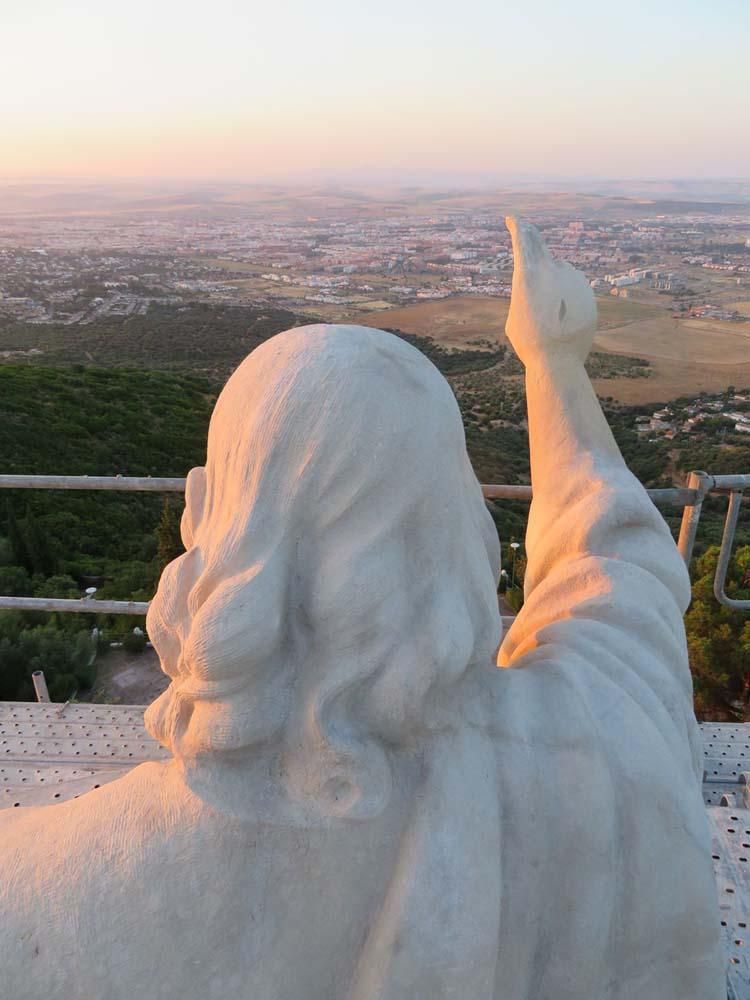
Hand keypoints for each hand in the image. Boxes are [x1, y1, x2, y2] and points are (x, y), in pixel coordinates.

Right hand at [505, 216, 596, 365]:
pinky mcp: (587, 291)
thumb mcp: (516, 314)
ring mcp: (572, 278)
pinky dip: (567, 296)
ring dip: (552, 280)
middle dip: (531, 237)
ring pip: (559, 270)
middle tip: (525, 228)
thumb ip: (526, 295)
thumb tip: (540, 290)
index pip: (522, 241)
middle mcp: (551, 270)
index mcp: (527, 275)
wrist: (558, 360)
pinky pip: (574, 287)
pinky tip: (563, 316)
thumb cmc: (529, 342)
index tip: (513, 218)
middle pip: (540, 245)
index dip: (517, 227)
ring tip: (547, 308)